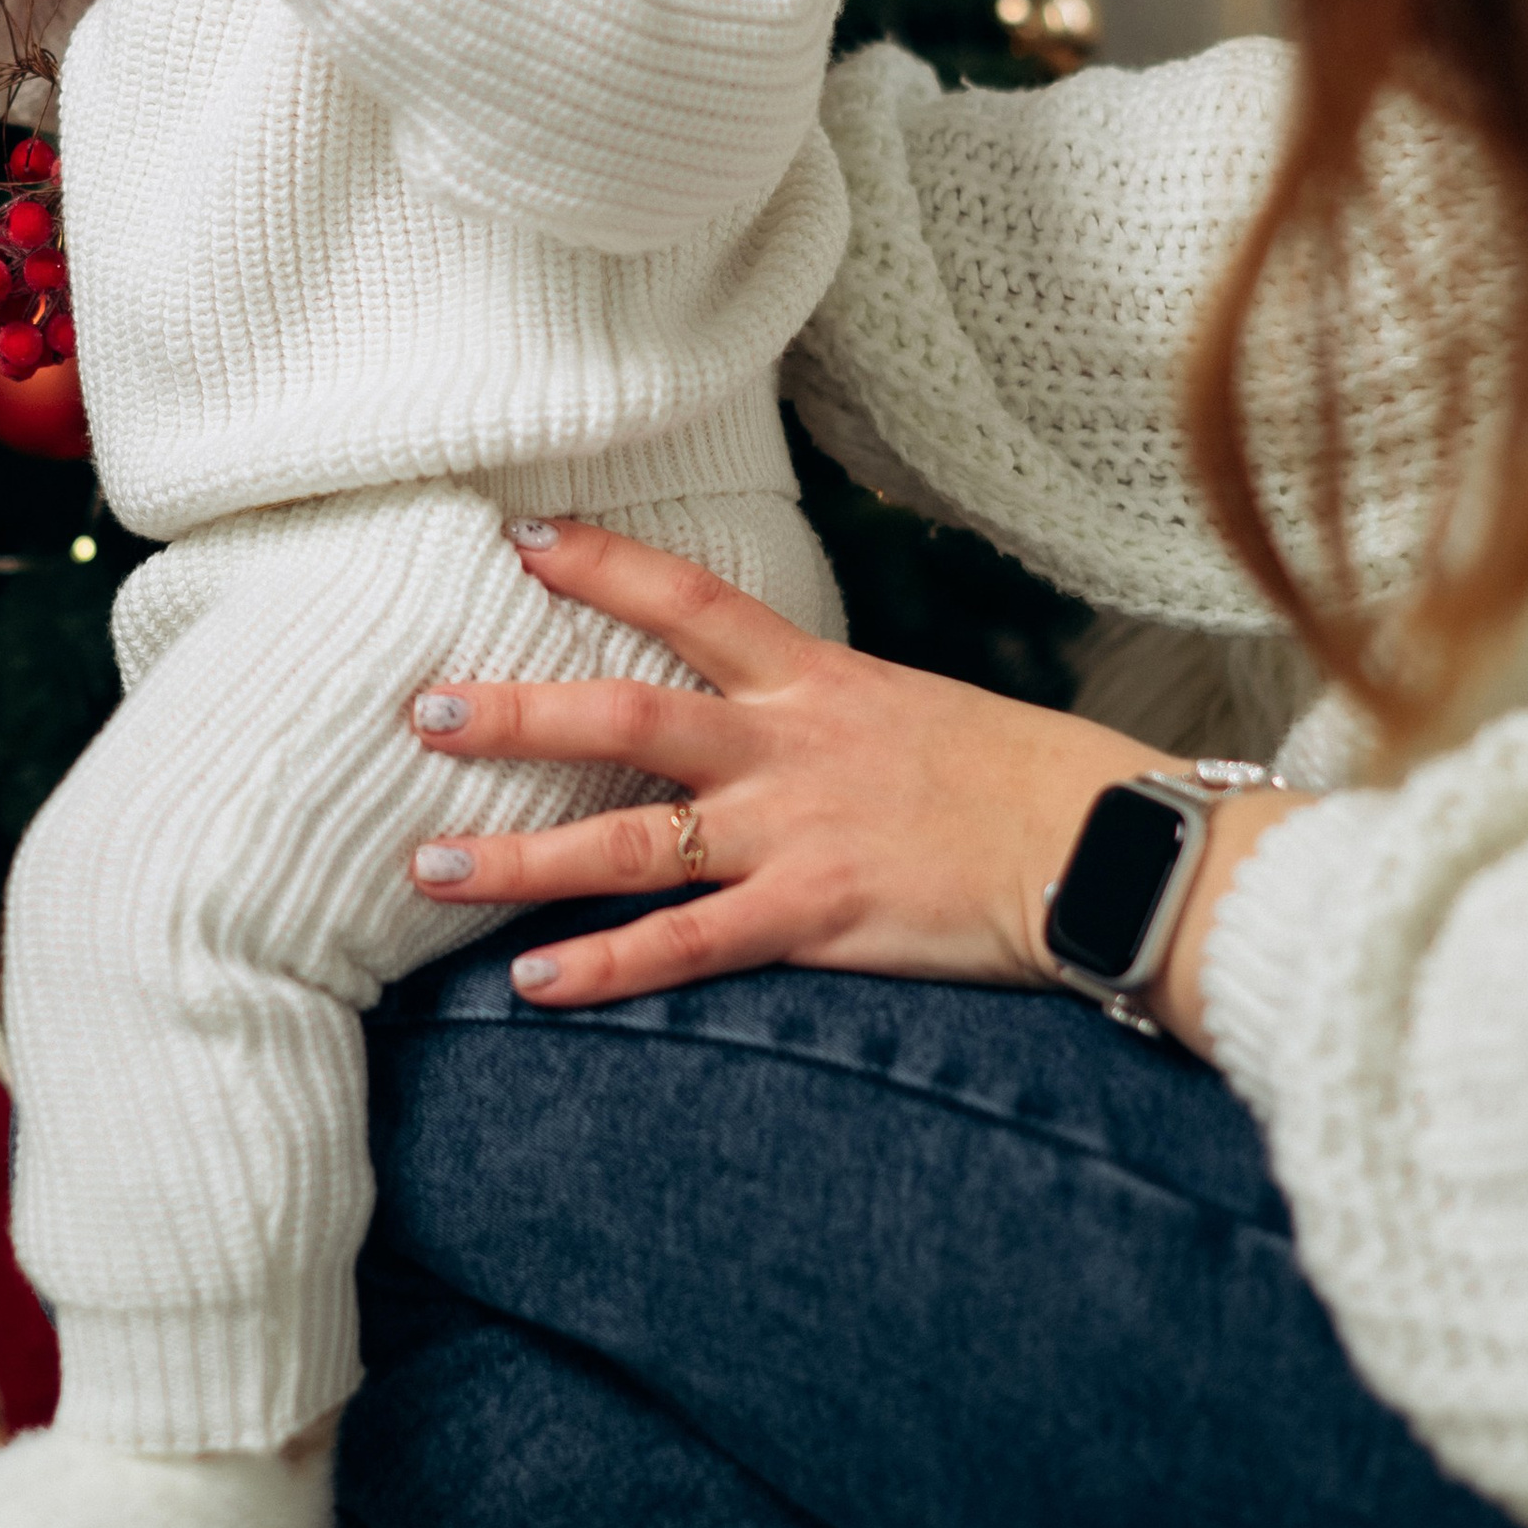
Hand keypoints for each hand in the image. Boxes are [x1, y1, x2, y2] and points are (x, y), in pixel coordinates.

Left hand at [404, 517, 1239, 1016]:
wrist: (1103, 847)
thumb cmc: (1013, 779)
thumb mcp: (908, 707)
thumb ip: (817, 708)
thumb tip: (748, 706)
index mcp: (814, 678)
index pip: (691, 600)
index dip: (603, 565)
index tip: (520, 540)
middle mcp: (788, 745)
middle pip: (627, 716)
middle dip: (518, 715)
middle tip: (424, 710)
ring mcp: (795, 832)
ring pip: (630, 842)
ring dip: (521, 857)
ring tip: (426, 864)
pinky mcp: (815, 915)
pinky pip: (690, 946)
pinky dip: (609, 969)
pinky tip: (535, 987)